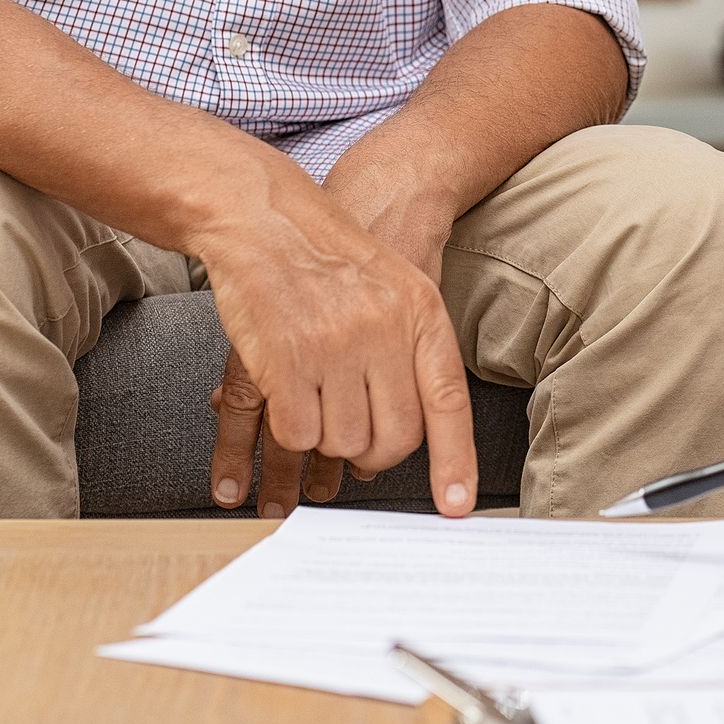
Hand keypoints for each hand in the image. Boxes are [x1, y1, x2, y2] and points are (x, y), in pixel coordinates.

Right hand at [187, 149, 477, 519]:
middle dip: (372, 454)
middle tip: (355, 445)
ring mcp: (334, 348)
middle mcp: (384, 332)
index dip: (454, 461)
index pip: (448, 403)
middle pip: (393, 438)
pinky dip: (291, 429)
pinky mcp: (285, 362)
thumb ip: (413, 351)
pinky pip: (297, 432)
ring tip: (316, 404)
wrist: (269, 218)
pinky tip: (287, 399)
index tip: (454, 506)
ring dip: (327, 439)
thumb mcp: (398, 288)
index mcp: (421, 315)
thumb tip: (421, 432)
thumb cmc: (333, 258)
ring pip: (342, 441)